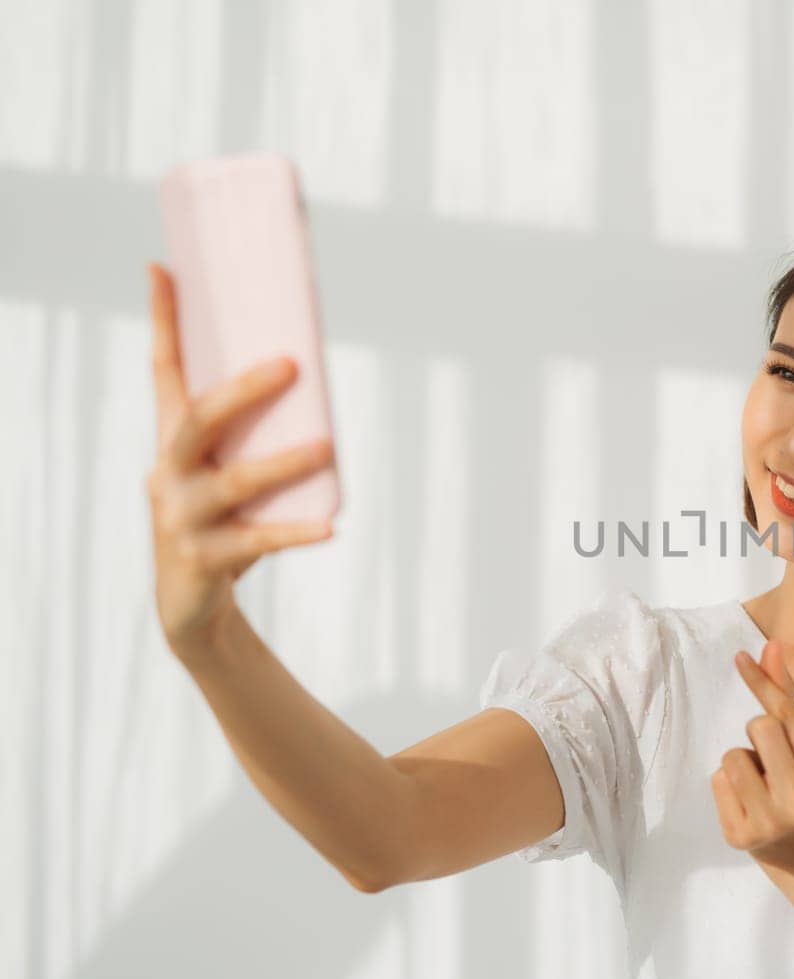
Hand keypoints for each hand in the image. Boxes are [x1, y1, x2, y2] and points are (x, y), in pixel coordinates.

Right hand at [144, 261, 335, 651]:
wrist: (190, 598)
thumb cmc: (221, 514)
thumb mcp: (223, 464)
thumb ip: (250, 423)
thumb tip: (298, 361)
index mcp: (173, 438)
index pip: (165, 369)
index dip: (165, 321)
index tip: (164, 267)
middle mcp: (168, 470)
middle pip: (198, 420)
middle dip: (244, 391)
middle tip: (292, 364)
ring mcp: (183, 515)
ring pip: (234, 482)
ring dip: (283, 464)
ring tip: (327, 447)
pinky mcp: (206, 559)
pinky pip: (257, 541)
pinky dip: (295, 534)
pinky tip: (331, 527)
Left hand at [713, 641, 793, 863]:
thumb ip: (786, 698)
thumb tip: (772, 644)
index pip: (786, 715)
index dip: (762, 682)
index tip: (740, 656)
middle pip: (758, 727)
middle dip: (757, 735)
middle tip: (770, 761)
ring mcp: (770, 822)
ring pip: (732, 756)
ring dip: (739, 761)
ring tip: (757, 783)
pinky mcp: (740, 836)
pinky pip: (718, 781)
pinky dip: (727, 786)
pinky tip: (746, 802)